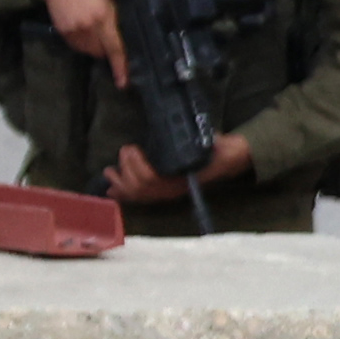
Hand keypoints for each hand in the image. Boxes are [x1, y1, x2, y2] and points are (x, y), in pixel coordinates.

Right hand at [30, 0, 122, 73]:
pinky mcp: (63, 31)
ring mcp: (74, 30)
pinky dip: (83, 42)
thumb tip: (120, 31)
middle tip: (109, 37)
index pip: (115, 47)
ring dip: (95, 46)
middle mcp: (89, 27)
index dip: (120, 66)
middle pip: (101, 52)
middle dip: (107, 50)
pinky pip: (77, 45)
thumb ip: (114, 13)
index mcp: (104, 16)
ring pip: (89, 50)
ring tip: (94, 28)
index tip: (123, 82)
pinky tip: (84, 27)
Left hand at [112, 130, 248, 203]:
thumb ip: (212, 143)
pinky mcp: (162, 192)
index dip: (137, 166)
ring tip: (110, 171)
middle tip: (124, 150)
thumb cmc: (223, 152)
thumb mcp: (220, 145)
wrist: (229, 160)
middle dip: (126, 170)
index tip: (133, 147)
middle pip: (140, 188)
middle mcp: (173, 190)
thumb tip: (207, 140)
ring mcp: (167, 193)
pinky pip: (140, 199)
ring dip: (120, 184)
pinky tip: (112, 190)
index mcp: (184, 180)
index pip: (154, 180)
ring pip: (137, 195)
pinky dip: (123, 195)